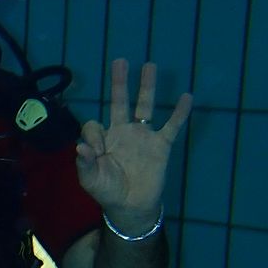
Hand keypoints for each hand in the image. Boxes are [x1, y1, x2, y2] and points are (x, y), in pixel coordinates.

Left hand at [75, 58, 191, 230]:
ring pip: (145, 107)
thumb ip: (85, 162)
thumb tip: (81, 146)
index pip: (94, 125)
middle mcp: (123, 132)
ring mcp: (143, 137)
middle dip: (119, 83)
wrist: (131, 207)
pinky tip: (186, 97)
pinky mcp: (160, 146)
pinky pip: (172, 126)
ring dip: (147, 87)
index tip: (96, 151)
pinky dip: (179, 113)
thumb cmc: (107, 191)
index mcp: (104, 139)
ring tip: (150, 65)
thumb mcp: (90, 179)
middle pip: (120, 102)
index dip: (93, 134)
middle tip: (120, 61)